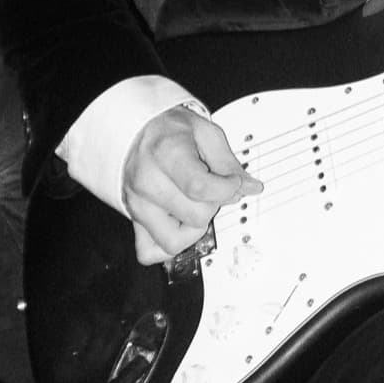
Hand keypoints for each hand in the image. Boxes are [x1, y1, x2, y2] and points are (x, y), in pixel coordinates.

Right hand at [121, 105, 260, 268]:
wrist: (135, 132)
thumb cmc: (169, 130)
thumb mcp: (205, 133)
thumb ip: (228, 163)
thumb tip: (250, 187)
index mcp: (166, 153)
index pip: (201, 188)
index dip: (227, 189)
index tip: (233, 182)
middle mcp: (147, 181)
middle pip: (195, 216)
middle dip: (214, 205)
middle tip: (214, 190)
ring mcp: (137, 203)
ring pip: (174, 241)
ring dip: (195, 229)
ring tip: (196, 207)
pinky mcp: (133, 219)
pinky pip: (148, 252)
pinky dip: (168, 246)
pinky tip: (180, 225)